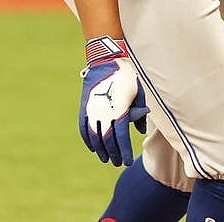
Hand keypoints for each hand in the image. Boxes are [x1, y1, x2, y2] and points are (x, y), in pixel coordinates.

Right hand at [78, 36, 147, 165]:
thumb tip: (140, 131)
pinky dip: (88, 140)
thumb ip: (139, 113)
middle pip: (107, 140)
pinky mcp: (85, 108)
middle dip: (113, 153)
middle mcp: (103, 113)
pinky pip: (84, 128)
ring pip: (94, 137)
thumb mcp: (138, 92)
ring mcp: (92, 111)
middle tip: (118, 163)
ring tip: (106, 159)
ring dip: (100, 150)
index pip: (120, 137)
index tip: (126, 161)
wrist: (105, 61)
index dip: (123, 151)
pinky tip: (93, 148)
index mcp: (118, 109)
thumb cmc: (127, 76)